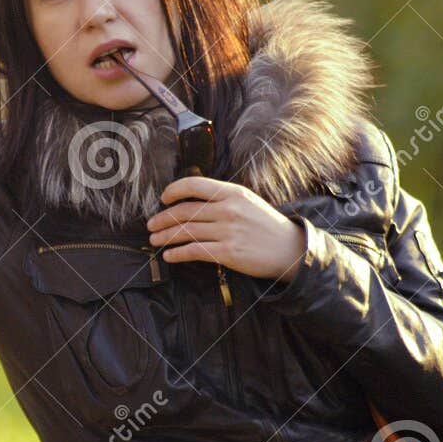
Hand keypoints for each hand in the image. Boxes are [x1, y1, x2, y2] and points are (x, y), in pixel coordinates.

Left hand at [147, 175, 307, 282]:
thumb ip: (222, 199)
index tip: (163, 199)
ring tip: (155, 240)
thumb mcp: (247, 202)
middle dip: (162, 219)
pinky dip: (178, 254)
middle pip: (184, 211)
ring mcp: (228, 231)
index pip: (194, 185)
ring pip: (186, 232)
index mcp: (232, 193)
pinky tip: (170, 256)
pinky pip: (194, 251)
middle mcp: (228, 209)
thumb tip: (192, 201)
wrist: (290, 249)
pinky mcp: (228, 253)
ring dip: (165, 237)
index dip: (173, 190)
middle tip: (151, 225)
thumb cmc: (266, 226)